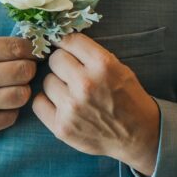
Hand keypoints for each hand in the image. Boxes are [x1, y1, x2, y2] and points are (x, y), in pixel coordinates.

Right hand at [0, 37, 38, 140]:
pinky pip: (11, 117)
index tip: (31, 53)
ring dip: (21, 91)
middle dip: (28, 70)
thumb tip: (28, 48)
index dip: (30, 50)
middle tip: (23, 71)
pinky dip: (10, 110)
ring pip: (21, 95)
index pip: (16, 48)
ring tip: (12, 88)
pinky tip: (0, 104)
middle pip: (24, 71)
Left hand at [31, 33, 159, 175]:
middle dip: (63, 64)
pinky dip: (47, 102)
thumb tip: (62, 39)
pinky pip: (38, 103)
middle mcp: (85, 84)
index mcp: (103, 65)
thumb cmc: (128, 99)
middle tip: (72, 73)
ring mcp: (72, 107)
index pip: (69, 40)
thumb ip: (91, 55)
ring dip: (57, 84)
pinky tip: (61, 105)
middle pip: (55, 59)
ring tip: (71, 93)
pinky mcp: (62, 127)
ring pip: (47, 81)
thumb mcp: (119, 68)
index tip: (61, 44)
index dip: (64, 41)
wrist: (138, 136)